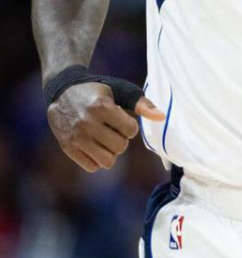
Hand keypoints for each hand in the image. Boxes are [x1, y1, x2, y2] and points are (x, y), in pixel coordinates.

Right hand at [48, 82, 164, 172]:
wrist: (63, 92)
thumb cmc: (98, 92)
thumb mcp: (120, 90)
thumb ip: (142, 104)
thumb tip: (162, 117)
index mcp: (101, 106)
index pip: (130, 130)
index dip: (130, 126)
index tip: (122, 119)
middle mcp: (87, 123)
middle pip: (120, 147)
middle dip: (122, 139)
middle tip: (113, 129)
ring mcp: (76, 137)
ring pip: (107, 161)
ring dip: (111, 152)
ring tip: (106, 139)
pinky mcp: (68, 148)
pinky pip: (92, 167)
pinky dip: (98, 160)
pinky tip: (95, 145)